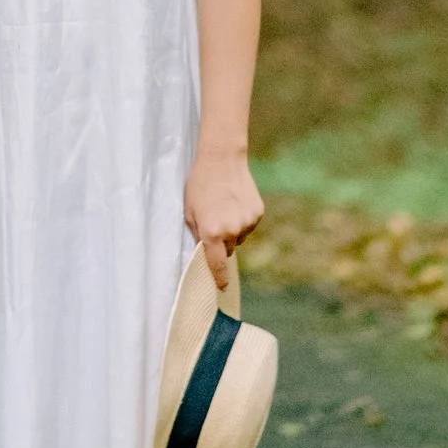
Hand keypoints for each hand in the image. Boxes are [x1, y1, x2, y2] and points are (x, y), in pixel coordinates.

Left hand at [184, 145, 264, 291]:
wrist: (222, 159)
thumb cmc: (199, 185)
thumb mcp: (189, 211)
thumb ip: (197, 234)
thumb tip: (205, 251)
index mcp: (211, 232)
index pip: (217, 264)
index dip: (219, 278)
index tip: (222, 288)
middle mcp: (232, 231)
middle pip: (229, 250)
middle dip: (222, 243)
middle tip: (214, 223)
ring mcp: (247, 223)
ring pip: (240, 237)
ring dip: (233, 230)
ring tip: (224, 208)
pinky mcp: (258, 213)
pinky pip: (249, 226)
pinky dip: (242, 219)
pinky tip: (235, 202)